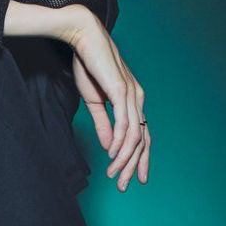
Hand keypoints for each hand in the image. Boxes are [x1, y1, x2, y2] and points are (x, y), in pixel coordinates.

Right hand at [67, 10, 150, 190]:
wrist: (83, 39)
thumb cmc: (89, 65)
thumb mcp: (95, 101)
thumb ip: (104, 124)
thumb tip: (110, 146)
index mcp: (133, 100)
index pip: (142, 135)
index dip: (139, 158)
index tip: (132, 177)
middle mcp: (138, 99)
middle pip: (143, 140)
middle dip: (134, 166)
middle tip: (124, 186)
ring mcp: (132, 96)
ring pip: (135, 137)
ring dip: (125, 160)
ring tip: (114, 175)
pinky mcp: (122, 92)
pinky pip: (126, 124)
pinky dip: (121, 143)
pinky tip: (114, 156)